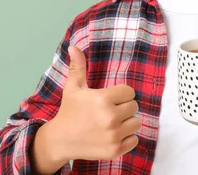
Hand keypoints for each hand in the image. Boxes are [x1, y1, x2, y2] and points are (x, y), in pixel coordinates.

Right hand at [48, 46, 140, 160]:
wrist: (60, 140)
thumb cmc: (69, 111)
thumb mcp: (73, 88)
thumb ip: (78, 66)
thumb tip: (73, 47)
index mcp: (103, 99)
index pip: (129, 92)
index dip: (121, 94)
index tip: (110, 98)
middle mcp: (110, 117)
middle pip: (134, 107)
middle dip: (124, 108)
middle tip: (109, 111)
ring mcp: (113, 135)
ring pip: (136, 123)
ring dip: (127, 122)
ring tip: (111, 123)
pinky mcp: (115, 150)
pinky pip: (134, 140)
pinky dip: (127, 138)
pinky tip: (113, 135)